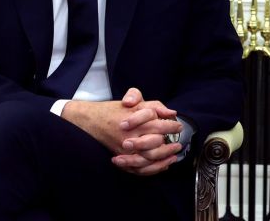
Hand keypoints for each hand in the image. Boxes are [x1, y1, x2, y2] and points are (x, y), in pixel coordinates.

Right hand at [61, 87, 183, 175]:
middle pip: (155, 143)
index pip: (158, 125)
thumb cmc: (115, 110)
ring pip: (148, 158)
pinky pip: (139, 168)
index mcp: (135, 120)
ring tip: (174, 156)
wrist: (91, 121)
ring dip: (164, 158)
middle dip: (169, 143)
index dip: (171, 126)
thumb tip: (171, 113)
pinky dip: (152, 169)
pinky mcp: (121, 158)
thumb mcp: (135, 101)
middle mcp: (130, 136)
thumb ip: (154, 105)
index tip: (178, 126)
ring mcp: (125, 149)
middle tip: (179, 142)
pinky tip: (162, 165)